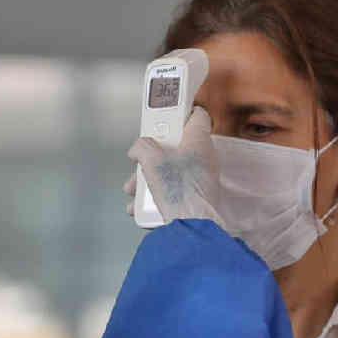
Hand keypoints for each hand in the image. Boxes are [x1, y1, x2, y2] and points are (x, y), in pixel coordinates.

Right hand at [124, 107, 224, 228]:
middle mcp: (203, 157)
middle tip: (140, 159)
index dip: (181, 111)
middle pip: (175, 145)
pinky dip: (156, 193)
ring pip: (171, 169)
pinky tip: (141, 204)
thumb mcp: (150, 158)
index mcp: (198, 140)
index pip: (197, 115)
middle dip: (152, 153)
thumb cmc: (177, 189)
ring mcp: (201, 178)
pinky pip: (173, 188)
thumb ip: (142, 146)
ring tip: (134, 189)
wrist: (190, 225)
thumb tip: (138, 150)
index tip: (168, 113)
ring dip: (149, 177)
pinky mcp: (195, 196)